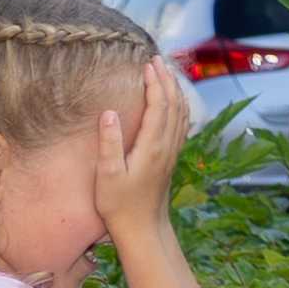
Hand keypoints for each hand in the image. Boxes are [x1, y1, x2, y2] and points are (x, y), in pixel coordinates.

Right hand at [97, 58, 191, 242]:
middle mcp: (166, 146)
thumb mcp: (107, 175)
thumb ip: (109, 143)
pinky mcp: (170, 159)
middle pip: (172, 104)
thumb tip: (109, 113)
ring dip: (174, 90)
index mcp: (151, 147)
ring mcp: (171, 152)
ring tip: (166, 72)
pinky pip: (181, 126)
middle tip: (157, 60)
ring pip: (179, 113)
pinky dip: (181, 108)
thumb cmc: (119, 205)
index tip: (147, 65)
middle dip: (166, 79)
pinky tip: (179, 102)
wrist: (142, 228)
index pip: (158, 106)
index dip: (154, 83)